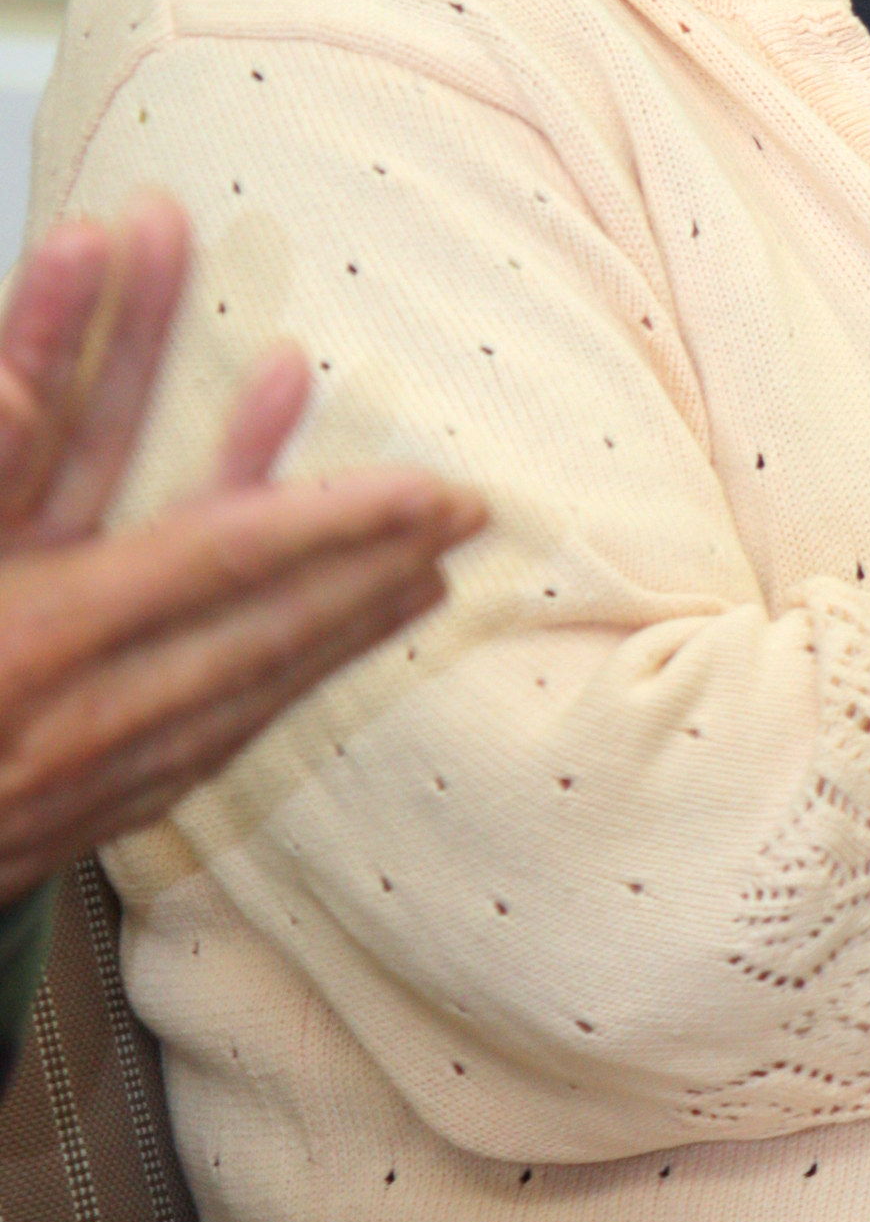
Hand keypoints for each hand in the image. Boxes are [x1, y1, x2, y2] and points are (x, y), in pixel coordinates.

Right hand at [0, 196, 483, 901]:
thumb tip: (12, 391)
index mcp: (28, 644)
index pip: (222, 563)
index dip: (337, 518)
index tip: (439, 487)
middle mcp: (67, 727)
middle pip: (258, 637)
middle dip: (369, 569)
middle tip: (471, 514)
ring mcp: (65, 791)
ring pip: (236, 700)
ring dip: (334, 634)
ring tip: (420, 580)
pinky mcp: (52, 831)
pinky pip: (187, 756)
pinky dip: (260, 701)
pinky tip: (294, 674)